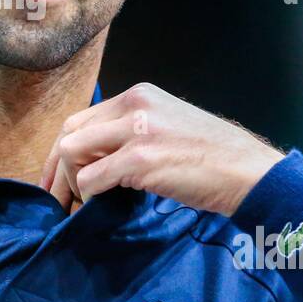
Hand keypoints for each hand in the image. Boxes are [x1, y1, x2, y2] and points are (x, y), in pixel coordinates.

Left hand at [39, 82, 284, 216]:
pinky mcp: (141, 159)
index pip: (81, 118)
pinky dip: (87, 196)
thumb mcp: (167, 126)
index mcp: (138, 96)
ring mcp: (137, 130)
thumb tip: (94, 155)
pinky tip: (97, 205)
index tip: (54, 177)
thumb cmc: (212, 157)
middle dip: (55, 167)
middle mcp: (134, 105)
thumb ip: (131, 131)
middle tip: (54, 196)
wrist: (248, 172)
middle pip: (70, 132)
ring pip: (73, 152)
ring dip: (70, 184)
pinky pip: (91, 178)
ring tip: (80, 204)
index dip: (61, 150)